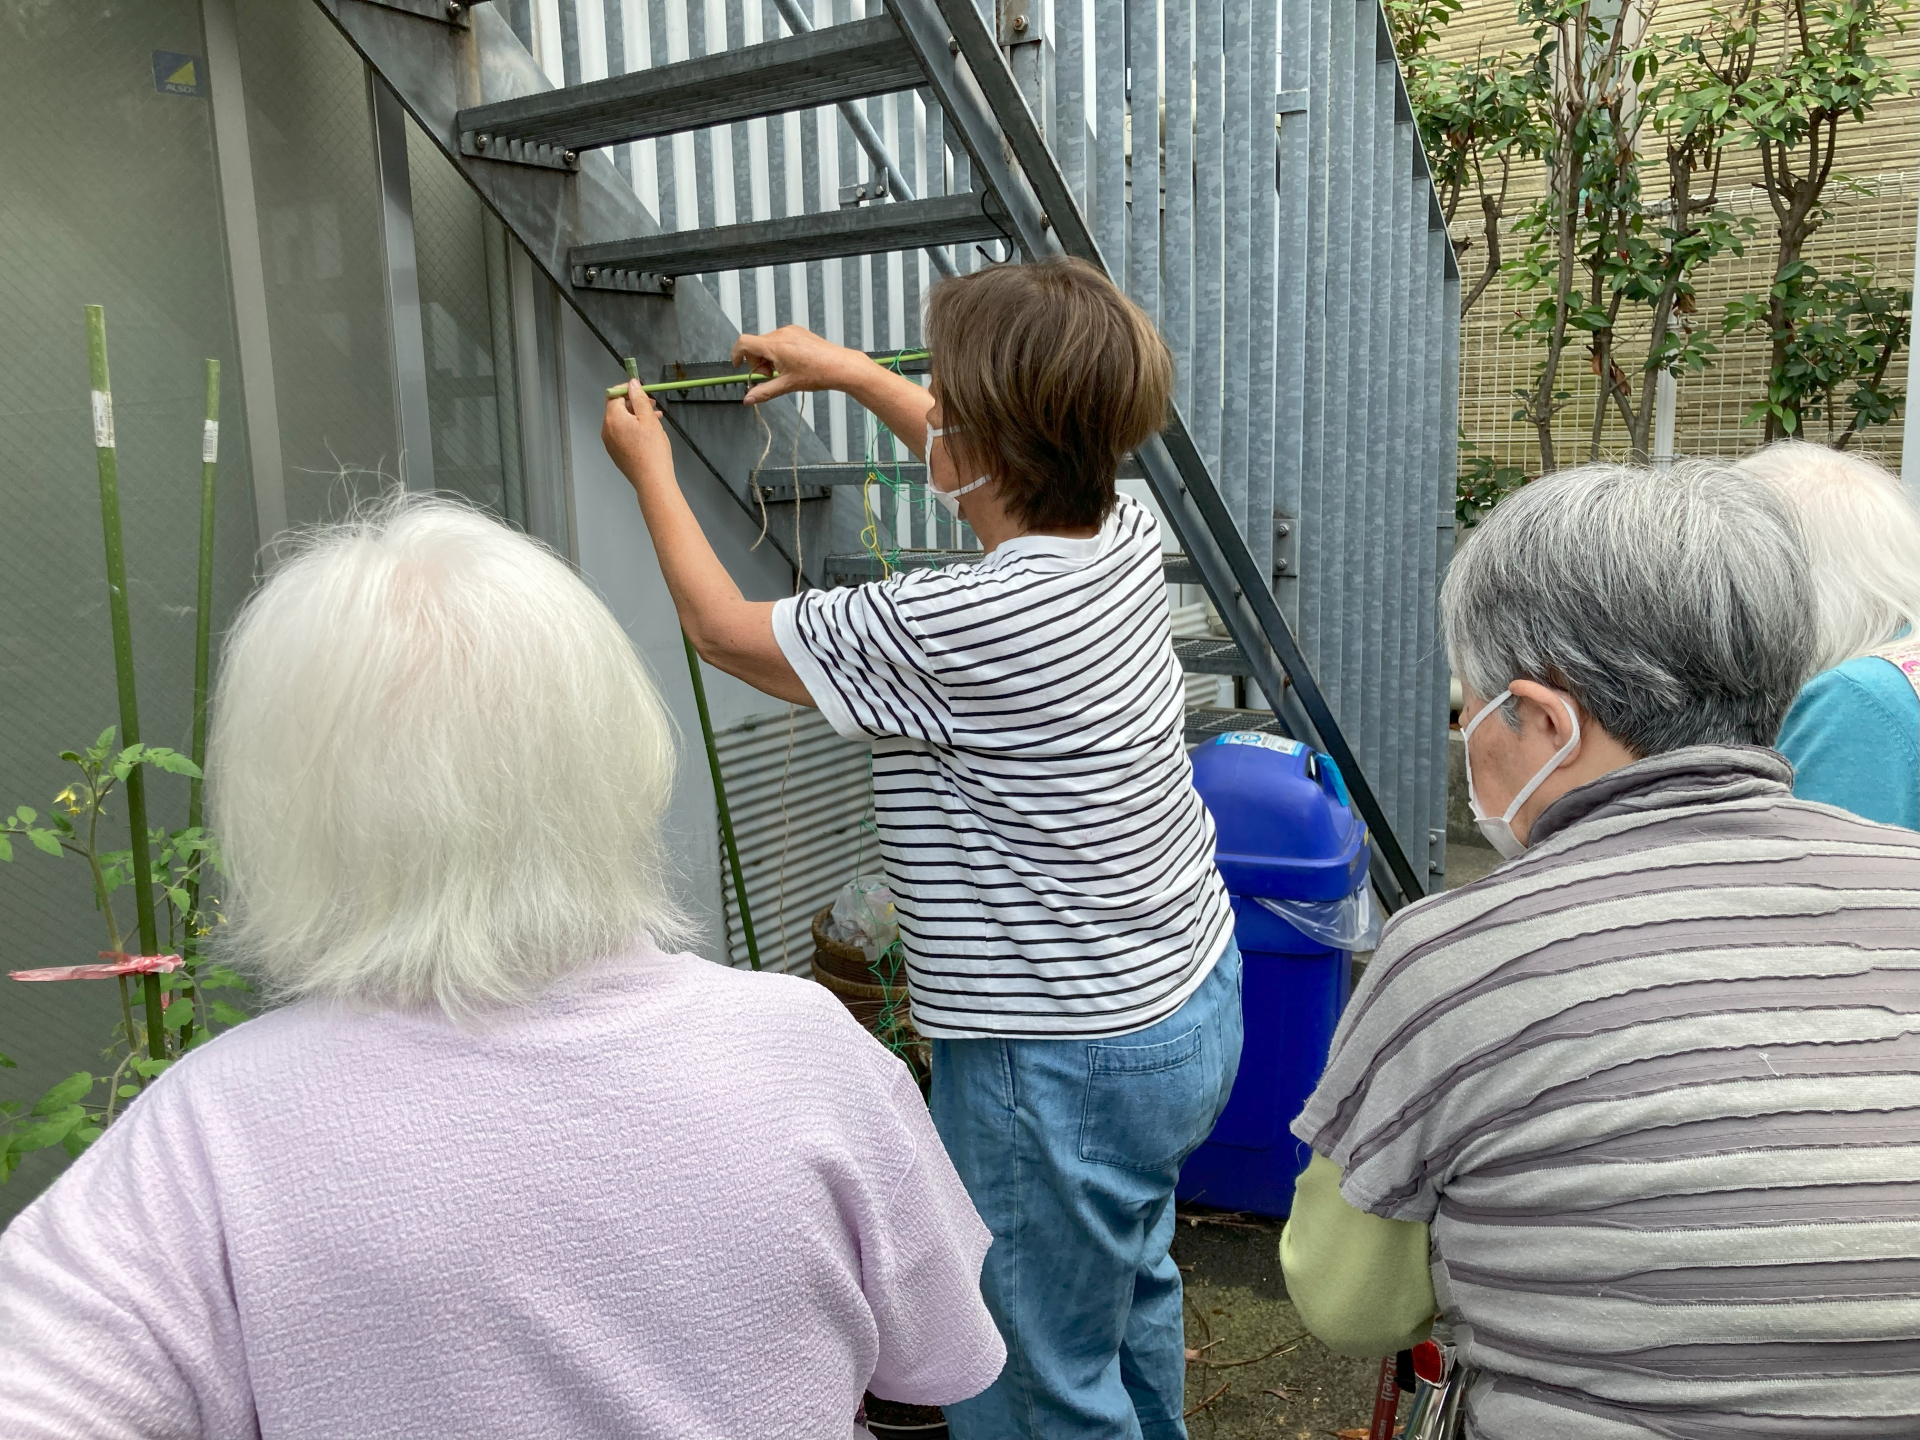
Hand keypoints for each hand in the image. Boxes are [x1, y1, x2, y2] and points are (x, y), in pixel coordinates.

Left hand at [602, 385, 674, 497]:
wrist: (652, 481)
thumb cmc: (652, 450)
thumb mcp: (649, 419)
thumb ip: (639, 399)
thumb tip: (632, 384)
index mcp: (613, 418)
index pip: (614, 395)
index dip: (627, 389)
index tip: (642, 391)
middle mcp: (606, 429)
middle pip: (616, 409)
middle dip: (634, 404)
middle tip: (653, 406)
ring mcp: (609, 443)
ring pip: (620, 422)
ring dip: (635, 417)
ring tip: (655, 420)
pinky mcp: (615, 453)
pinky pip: (621, 434)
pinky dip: (632, 429)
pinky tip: (648, 434)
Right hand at [732, 326, 864, 405]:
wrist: (841, 366)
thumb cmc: (818, 374)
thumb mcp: (787, 385)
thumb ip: (764, 392)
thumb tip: (748, 400)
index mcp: (775, 345)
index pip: (744, 342)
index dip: (736, 354)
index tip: (737, 366)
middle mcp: (781, 333)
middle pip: (756, 345)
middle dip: (758, 362)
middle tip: (772, 376)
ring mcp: (790, 330)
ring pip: (767, 343)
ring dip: (769, 358)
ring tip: (785, 371)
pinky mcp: (798, 331)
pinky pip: (779, 339)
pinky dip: (778, 352)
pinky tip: (792, 364)